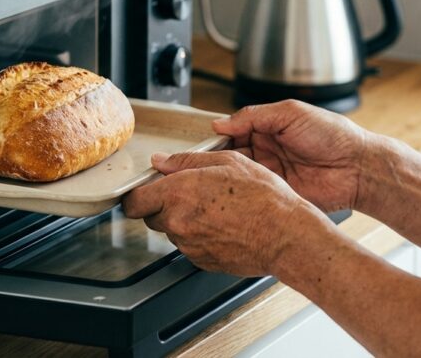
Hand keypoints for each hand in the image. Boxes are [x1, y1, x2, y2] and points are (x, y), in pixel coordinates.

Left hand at [122, 150, 322, 276]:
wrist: (286, 235)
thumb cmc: (263, 197)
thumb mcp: (227, 162)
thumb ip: (186, 160)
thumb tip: (161, 161)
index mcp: (179, 193)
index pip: (134, 202)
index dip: (136, 196)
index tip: (143, 192)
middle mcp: (179, 222)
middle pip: (151, 216)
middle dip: (164, 205)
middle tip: (191, 194)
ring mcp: (189, 245)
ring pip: (173, 231)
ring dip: (184, 221)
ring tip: (216, 209)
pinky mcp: (202, 261)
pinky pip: (191, 246)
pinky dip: (200, 237)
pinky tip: (223, 225)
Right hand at [212, 100, 373, 212]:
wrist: (358, 167)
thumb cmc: (334, 135)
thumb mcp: (291, 113)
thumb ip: (254, 116)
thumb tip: (222, 123)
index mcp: (268, 128)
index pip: (232, 132)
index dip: (217, 139)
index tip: (200, 146)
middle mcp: (267, 151)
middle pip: (231, 155)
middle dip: (215, 160)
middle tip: (199, 165)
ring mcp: (272, 173)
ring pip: (238, 175)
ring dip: (225, 177)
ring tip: (208, 179)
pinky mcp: (278, 193)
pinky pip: (254, 193)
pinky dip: (241, 193)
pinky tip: (229, 192)